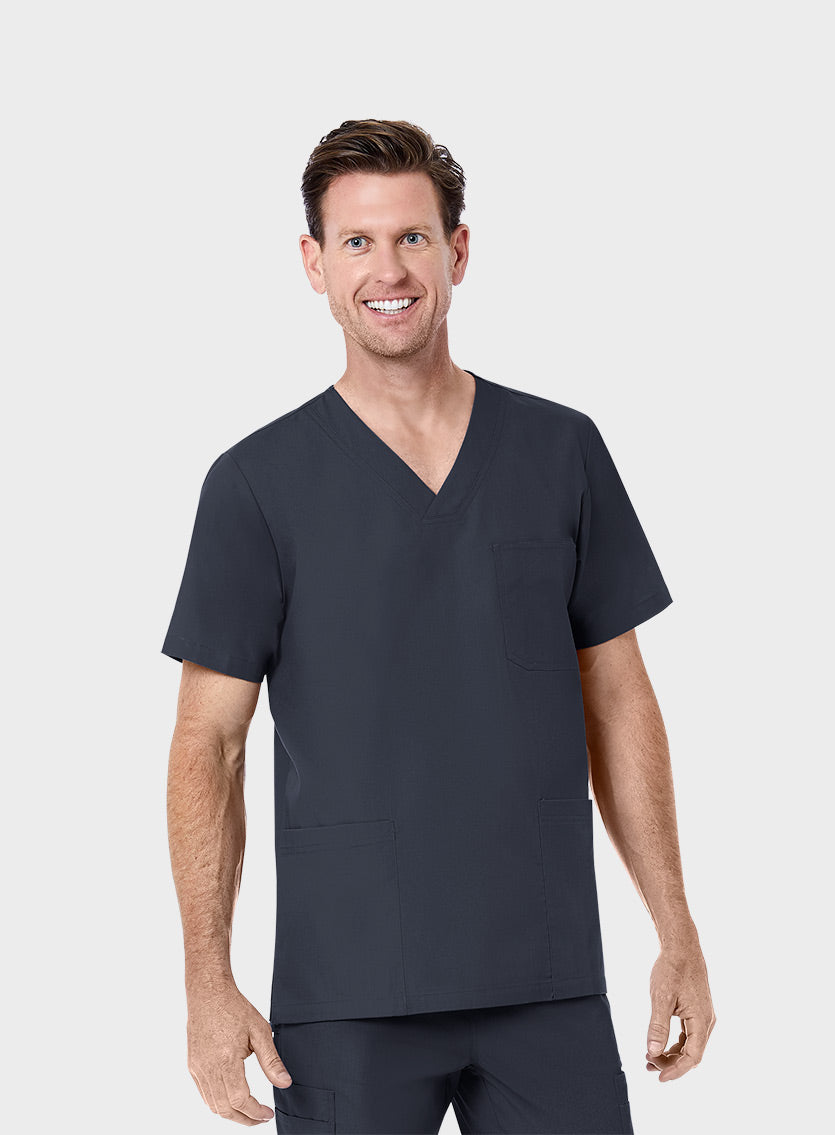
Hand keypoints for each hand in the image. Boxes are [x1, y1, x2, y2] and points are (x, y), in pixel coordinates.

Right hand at [186, 983, 292, 1124]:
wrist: (208, 993)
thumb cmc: (234, 1007)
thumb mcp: (260, 1031)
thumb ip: (272, 1061)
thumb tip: (284, 1083)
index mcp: (226, 1060)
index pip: (240, 1100)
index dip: (254, 1112)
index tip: (267, 1114)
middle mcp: (208, 1068)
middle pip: (224, 1109)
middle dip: (244, 1119)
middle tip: (260, 1117)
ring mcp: (198, 1068)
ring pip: (212, 1105)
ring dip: (231, 1113)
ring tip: (248, 1111)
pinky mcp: (193, 1065)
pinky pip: (204, 1094)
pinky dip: (218, 1103)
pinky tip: (231, 1098)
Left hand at [645, 938, 716, 1081]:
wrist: (682, 946)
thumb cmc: (672, 968)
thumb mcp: (661, 997)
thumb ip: (658, 1026)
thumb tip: (653, 1051)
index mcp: (701, 1020)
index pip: (692, 1057)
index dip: (676, 1071)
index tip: (659, 1077)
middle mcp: (706, 1021)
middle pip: (692, 1054)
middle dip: (671, 1063)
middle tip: (648, 1064)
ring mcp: (703, 1016)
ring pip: (691, 1046)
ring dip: (673, 1055)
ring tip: (651, 1058)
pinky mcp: (697, 1011)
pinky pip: (689, 1035)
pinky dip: (676, 1043)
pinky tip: (661, 1044)